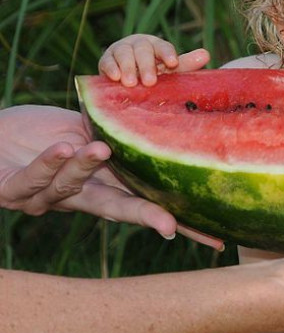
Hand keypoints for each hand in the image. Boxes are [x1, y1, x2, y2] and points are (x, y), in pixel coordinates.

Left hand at [0, 105, 223, 249]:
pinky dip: (48, 164)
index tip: (215, 237)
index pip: (147, 203)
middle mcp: (78, 197)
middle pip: (117, 210)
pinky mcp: (10, 190)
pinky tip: (62, 148)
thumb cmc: (47, 130)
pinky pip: (32, 180)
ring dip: (85, 169)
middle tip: (170, 225)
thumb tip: (179, 95)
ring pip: (70, 189)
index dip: (180, 220)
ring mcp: (43, 198)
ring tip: (100, 148)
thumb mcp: (92, 127)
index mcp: (103, 183)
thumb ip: (128, 124)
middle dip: (144, 218)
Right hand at [99, 34, 209, 86]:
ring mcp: (121, 50)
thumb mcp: (170, 69)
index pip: (163, 46)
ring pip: (124, 53)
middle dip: (147, 65)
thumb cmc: (154, 71)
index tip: (172, 64)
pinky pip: (106, 61)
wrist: (126, 76)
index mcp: (157, 45)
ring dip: (127, 68)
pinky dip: (110, 68)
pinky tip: (114, 78)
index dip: (168, 53)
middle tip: (150, 81)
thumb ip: (186, 64)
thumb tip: (207, 54)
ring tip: (131, 83)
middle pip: (143, 50)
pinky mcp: (105, 59)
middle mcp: (139, 44)